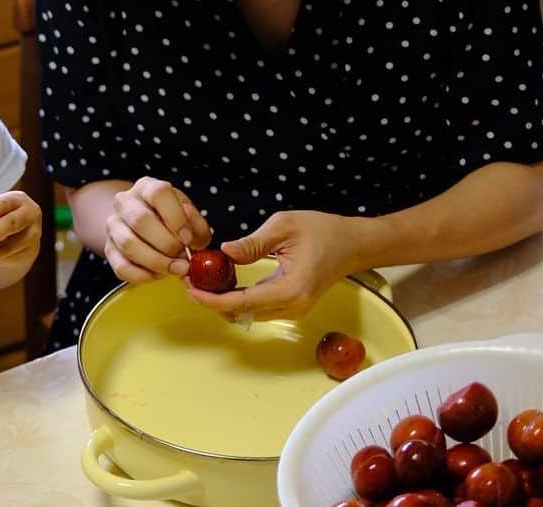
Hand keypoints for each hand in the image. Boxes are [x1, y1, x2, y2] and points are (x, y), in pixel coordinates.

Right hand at [104, 177, 212, 282]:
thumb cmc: (172, 220)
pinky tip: (158, 274)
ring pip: (129, 245)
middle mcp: (125, 202)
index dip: (175, 218)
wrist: (146, 227)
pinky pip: (122, 267)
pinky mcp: (108, 249)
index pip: (158, 193)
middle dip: (167, 245)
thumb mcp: (190, 216)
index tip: (188, 238)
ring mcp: (114, 225)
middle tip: (184, 258)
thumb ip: (196, 224)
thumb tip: (189, 232)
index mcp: (147, 187)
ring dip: (157, 262)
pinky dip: (144, 276)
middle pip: (140, 220)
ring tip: (175, 268)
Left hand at [187, 210, 364, 320]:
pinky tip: (223, 283)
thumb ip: (252, 243)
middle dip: (212, 301)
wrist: (353, 244)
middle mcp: (291, 306)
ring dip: (223, 302)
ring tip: (202, 281)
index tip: (190, 289)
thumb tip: (224, 252)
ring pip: (248, 314)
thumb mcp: (284, 227)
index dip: (212, 299)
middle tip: (190, 281)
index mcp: (290, 289)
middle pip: (241, 313)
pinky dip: (237, 299)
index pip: (242, 302)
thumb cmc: (323, 231)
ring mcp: (292, 309)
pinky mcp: (291, 306)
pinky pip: (257, 308)